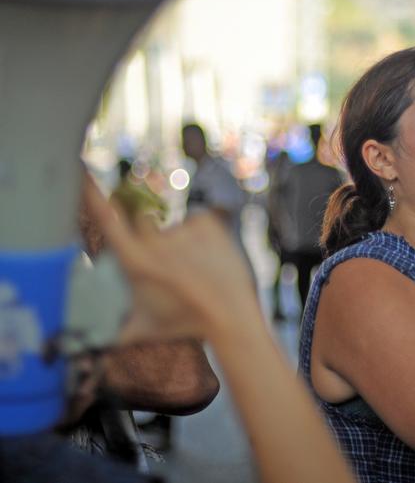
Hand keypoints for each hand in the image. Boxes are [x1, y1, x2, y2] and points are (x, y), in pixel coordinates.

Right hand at [82, 173, 257, 343]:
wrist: (231, 316)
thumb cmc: (185, 323)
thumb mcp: (144, 327)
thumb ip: (112, 332)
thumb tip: (85, 343)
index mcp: (136, 262)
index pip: (107, 220)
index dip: (93, 195)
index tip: (82, 172)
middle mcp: (155, 241)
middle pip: (145, 222)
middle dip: (155, 239)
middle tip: (175, 267)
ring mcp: (182, 230)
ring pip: (176, 228)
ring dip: (185, 244)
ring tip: (199, 270)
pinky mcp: (207, 223)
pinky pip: (199, 222)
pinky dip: (206, 237)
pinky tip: (213, 259)